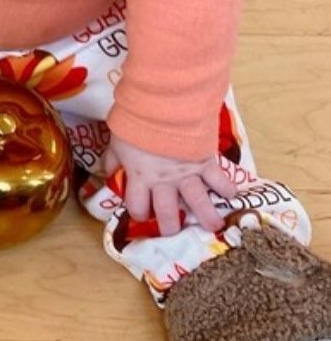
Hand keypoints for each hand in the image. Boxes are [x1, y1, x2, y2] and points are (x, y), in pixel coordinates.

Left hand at [105, 133, 237, 235]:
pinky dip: (227, 188)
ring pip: (198, 203)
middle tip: (175, 233)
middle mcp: (163, 182)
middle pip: (167, 213)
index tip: (141, 214)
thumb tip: (110, 171)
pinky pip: (220, 180)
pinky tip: (231, 195)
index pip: (137, 205)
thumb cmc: (134, 123)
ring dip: (207, 217)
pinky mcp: (205, 162)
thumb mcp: (116, 142)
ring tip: (214, 227)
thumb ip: (114, 160)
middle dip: (170, 227)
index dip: (138, 213)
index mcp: (140, 177)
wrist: (159, 108)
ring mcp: (187, 174)